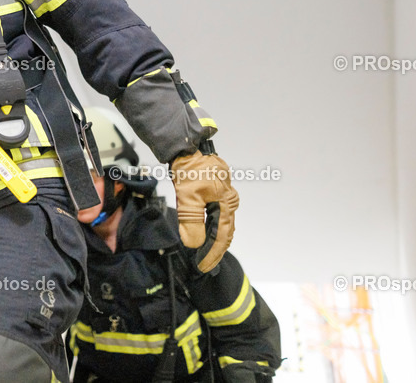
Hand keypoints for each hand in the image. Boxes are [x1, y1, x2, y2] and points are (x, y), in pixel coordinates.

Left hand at [170, 151, 238, 272]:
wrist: (187, 148)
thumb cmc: (188, 170)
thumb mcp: (187, 197)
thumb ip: (191, 222)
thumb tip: (194, 245)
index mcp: (226, 203)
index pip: (222, 236)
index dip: (213, 253)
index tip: (204, 267)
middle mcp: (229, 200)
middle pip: (225, 231)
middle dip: (215, 250)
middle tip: (204, 264)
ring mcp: (224, 195)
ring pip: (221, 223)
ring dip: (213, 239)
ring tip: (203, 253)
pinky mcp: (216, 191)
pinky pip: (216, 214)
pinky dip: (211, 226)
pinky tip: (204, 233)